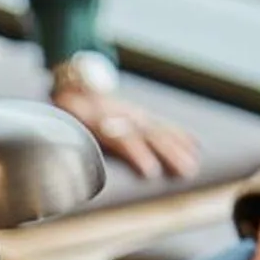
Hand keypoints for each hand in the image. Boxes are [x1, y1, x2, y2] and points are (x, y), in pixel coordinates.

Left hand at [53, 85, 199, 180]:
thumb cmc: (66, 116)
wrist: (77, 86)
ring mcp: (134, 116)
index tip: (150, 172)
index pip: (121, 138)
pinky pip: (165, 126)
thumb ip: (68, 143)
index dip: (137, 154)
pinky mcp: (142, 116)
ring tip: (193, 166)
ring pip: (159, 131)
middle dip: (168, 155)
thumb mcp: (64, 125)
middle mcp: (121, 118)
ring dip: (178, 150)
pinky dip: (181, 136)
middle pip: (148, 136)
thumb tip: (63, 169)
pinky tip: (196, 146)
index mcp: (99, 121)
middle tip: (186, 173)